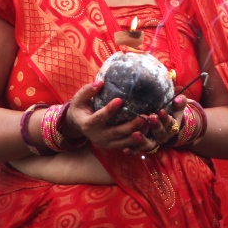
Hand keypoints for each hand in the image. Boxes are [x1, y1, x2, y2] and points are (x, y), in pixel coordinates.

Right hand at [65, 81, 185, 153]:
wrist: (78, 125)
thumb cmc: (80, 108)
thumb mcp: (79, 99)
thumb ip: (88, 91)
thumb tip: (100, 82)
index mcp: (88, 124)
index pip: (100, 117)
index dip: (109, 110)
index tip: (120, 100)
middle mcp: (97, 136)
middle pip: (116, 132)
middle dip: (130, 126)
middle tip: (144, 117)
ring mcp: (106, 143)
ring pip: (124, 141)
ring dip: (138, 134)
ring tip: (150, 123)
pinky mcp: (113, 146)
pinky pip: (127, 145)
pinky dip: (138, 139)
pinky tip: (149, 131)